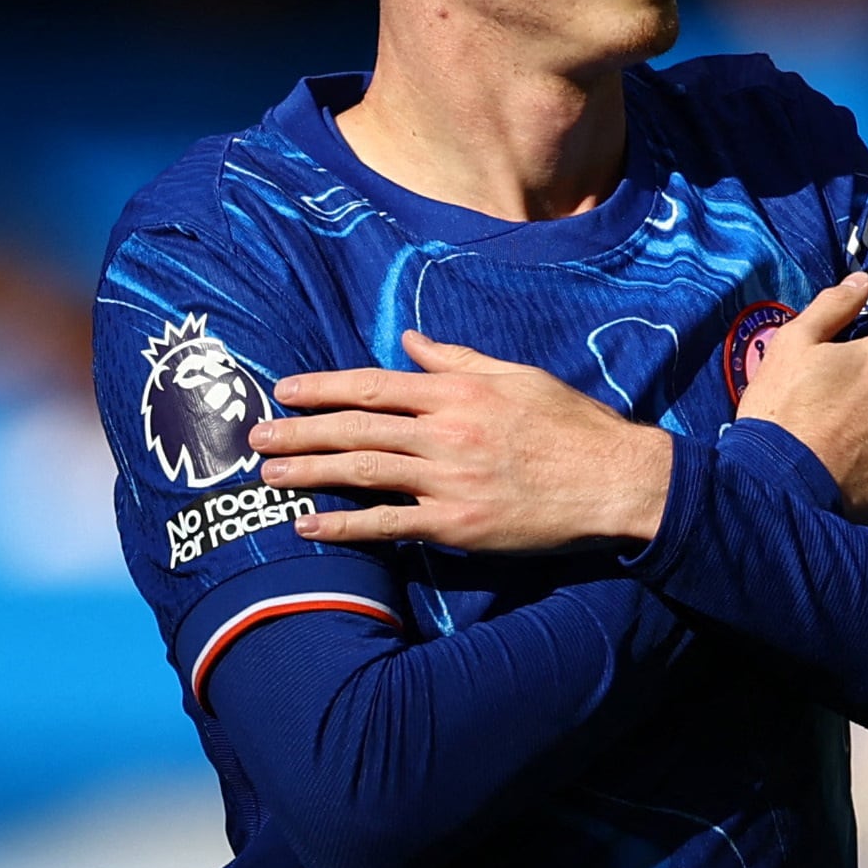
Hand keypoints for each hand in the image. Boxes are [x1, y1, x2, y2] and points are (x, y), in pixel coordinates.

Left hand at [250, 330, 672, 549]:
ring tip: (268, 478)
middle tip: (254, 437)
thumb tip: (413, 341)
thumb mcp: (517, 377)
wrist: (612, 480)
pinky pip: (388, 524)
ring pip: (363, 471)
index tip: (285, 389)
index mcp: (459, 392)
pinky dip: (344, 524)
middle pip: (356, 428)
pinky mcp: (457, 524)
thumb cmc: (571, 425)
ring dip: (308, 474)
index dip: (323, 388)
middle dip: (299, 431)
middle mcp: (446, 432)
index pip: (374, 385)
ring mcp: (449, 480)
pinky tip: (309, 526)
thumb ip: (458, 360)